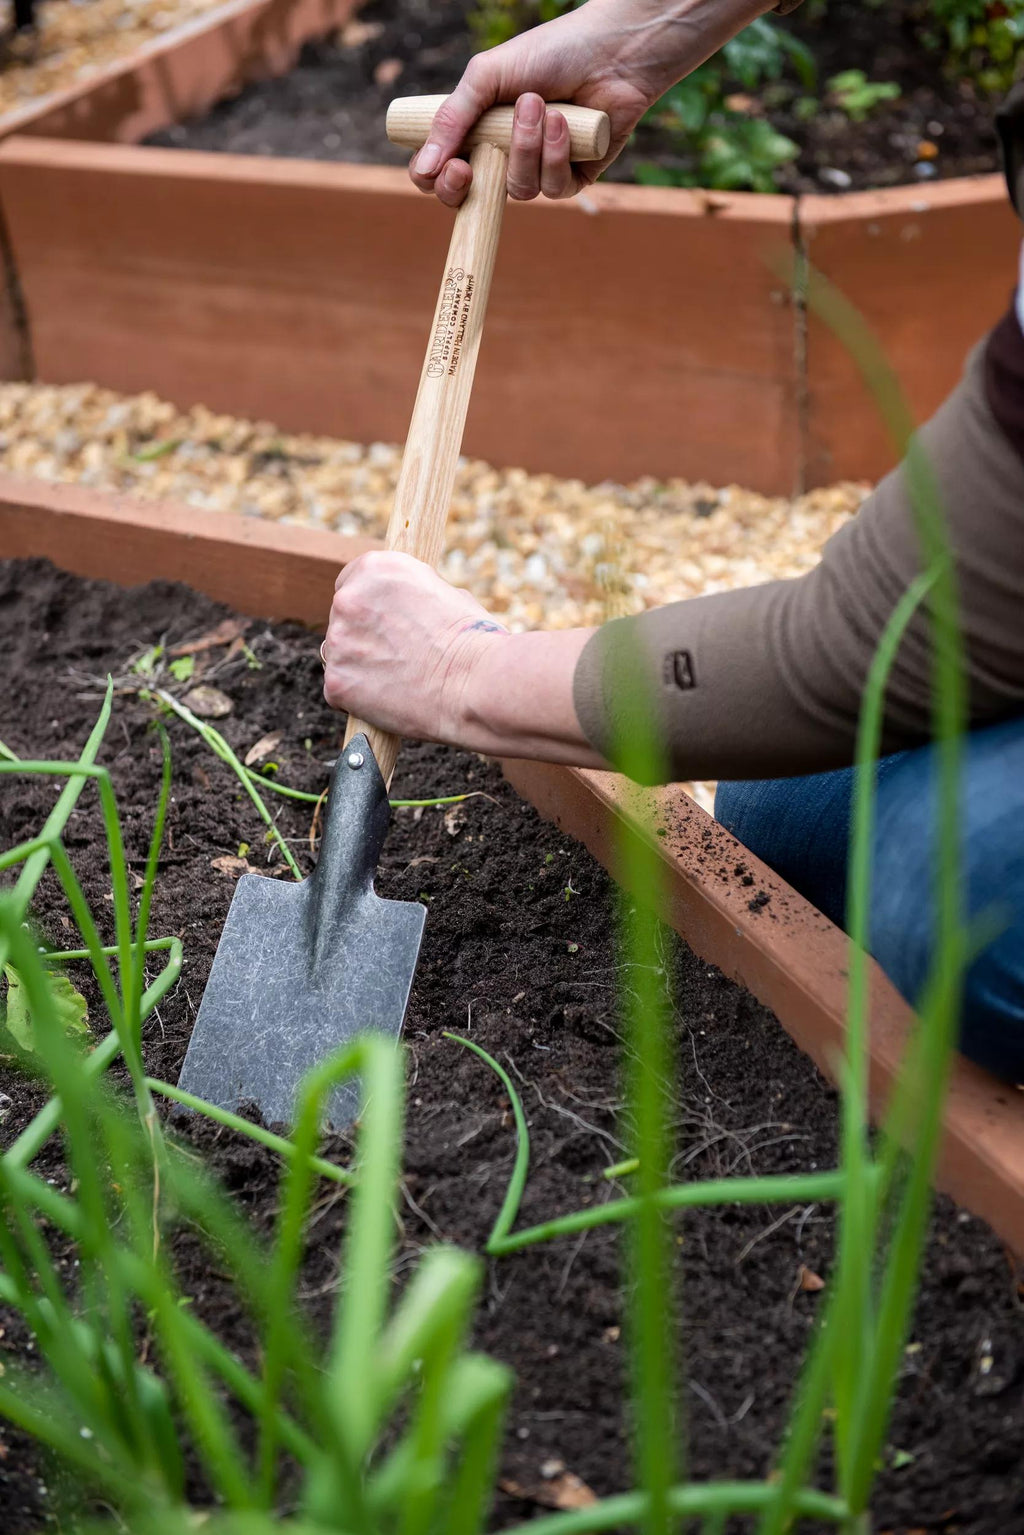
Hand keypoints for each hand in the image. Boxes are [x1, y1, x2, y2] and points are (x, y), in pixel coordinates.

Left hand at [321, 550, 603, 765]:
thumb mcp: (447, 595)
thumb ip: (413, 597)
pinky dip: (358, 698)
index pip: (352, 583)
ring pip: (339, 655)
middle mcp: (349, 598)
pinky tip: (389, 699)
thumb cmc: (476, 641)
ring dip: (359, 666)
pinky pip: (339, 690)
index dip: (370, 607)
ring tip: (398, 680)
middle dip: (364, 636)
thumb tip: (408, 610)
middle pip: (342, 619)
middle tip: (396, 657)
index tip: (383, 625)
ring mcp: (338, 641)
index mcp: (377, 568)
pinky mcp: (336, 682)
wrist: (477, 684)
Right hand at [410, 0, 770, 206]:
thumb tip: (423, 167)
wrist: (612, 50)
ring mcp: (542, 170)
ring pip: (518, 190)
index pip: (447, 174)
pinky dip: (556, 154)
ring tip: (538, 104)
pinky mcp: (575, 179)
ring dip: (524, 148)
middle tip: (467, 168)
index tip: (445, 168)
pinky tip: (565, 121)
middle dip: (468, 189)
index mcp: (482, 132)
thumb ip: (453, 118)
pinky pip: (554, 189)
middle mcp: (509, 156)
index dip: (440, 182)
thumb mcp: (488, 77)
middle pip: (476, 200)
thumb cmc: (551, 54)